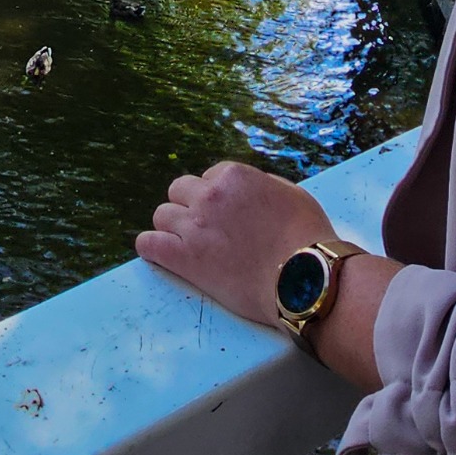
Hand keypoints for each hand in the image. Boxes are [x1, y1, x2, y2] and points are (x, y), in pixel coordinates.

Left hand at [136, 160, 339, 328]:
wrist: (304, 278)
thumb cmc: (307, 237)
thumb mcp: (290, 193)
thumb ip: (261, 185)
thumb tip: (248, 189)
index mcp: (233, 176)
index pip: (208, 178)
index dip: (218, 197)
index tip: (227, 215)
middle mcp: (209, 195)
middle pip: (179, 191)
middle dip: (190, 207)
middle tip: (206, 229)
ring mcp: (194, 226)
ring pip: (161, 215)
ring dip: (173, 227)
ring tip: (188, 245)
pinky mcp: (185, 258)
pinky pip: (148, 244)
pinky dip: (151, 248)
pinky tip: (160, 254)